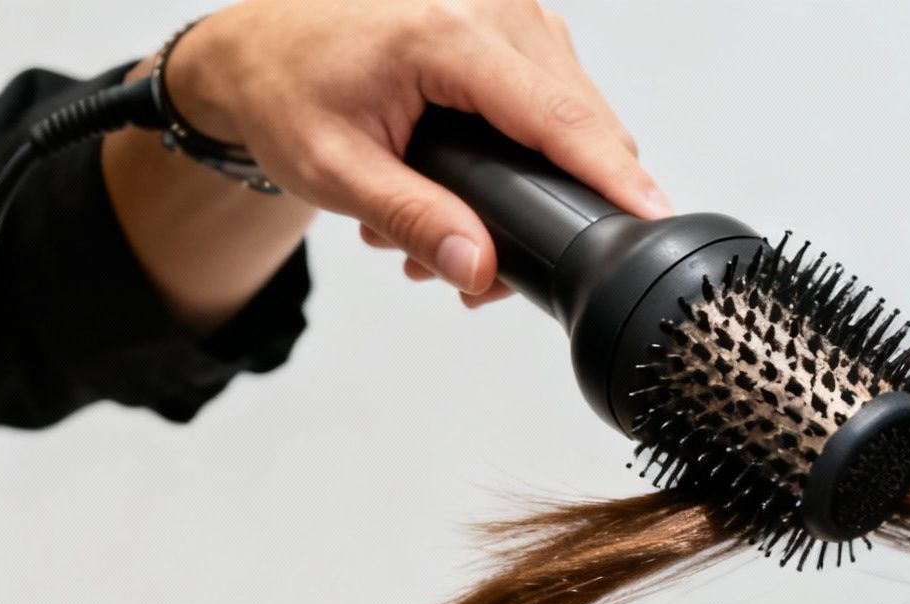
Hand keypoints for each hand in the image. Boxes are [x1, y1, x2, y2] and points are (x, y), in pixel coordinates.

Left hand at [164, 0, 668, 307]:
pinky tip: (481, 176)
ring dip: (545, 174)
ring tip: (462, 222)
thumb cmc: (285, 92)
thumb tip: (477, 269)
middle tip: (487, 269)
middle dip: (562, 199)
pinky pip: (558, 88)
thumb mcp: (335, 169)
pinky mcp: (512, 19)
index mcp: (445, 31)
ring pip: (577, 105)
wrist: (256, 49)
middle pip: (581, 116)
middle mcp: (488, 4)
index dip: (612, 175)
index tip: (654, 218)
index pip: (557, 118)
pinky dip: (536, 143)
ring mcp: (508, 6)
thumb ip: (414, 220)